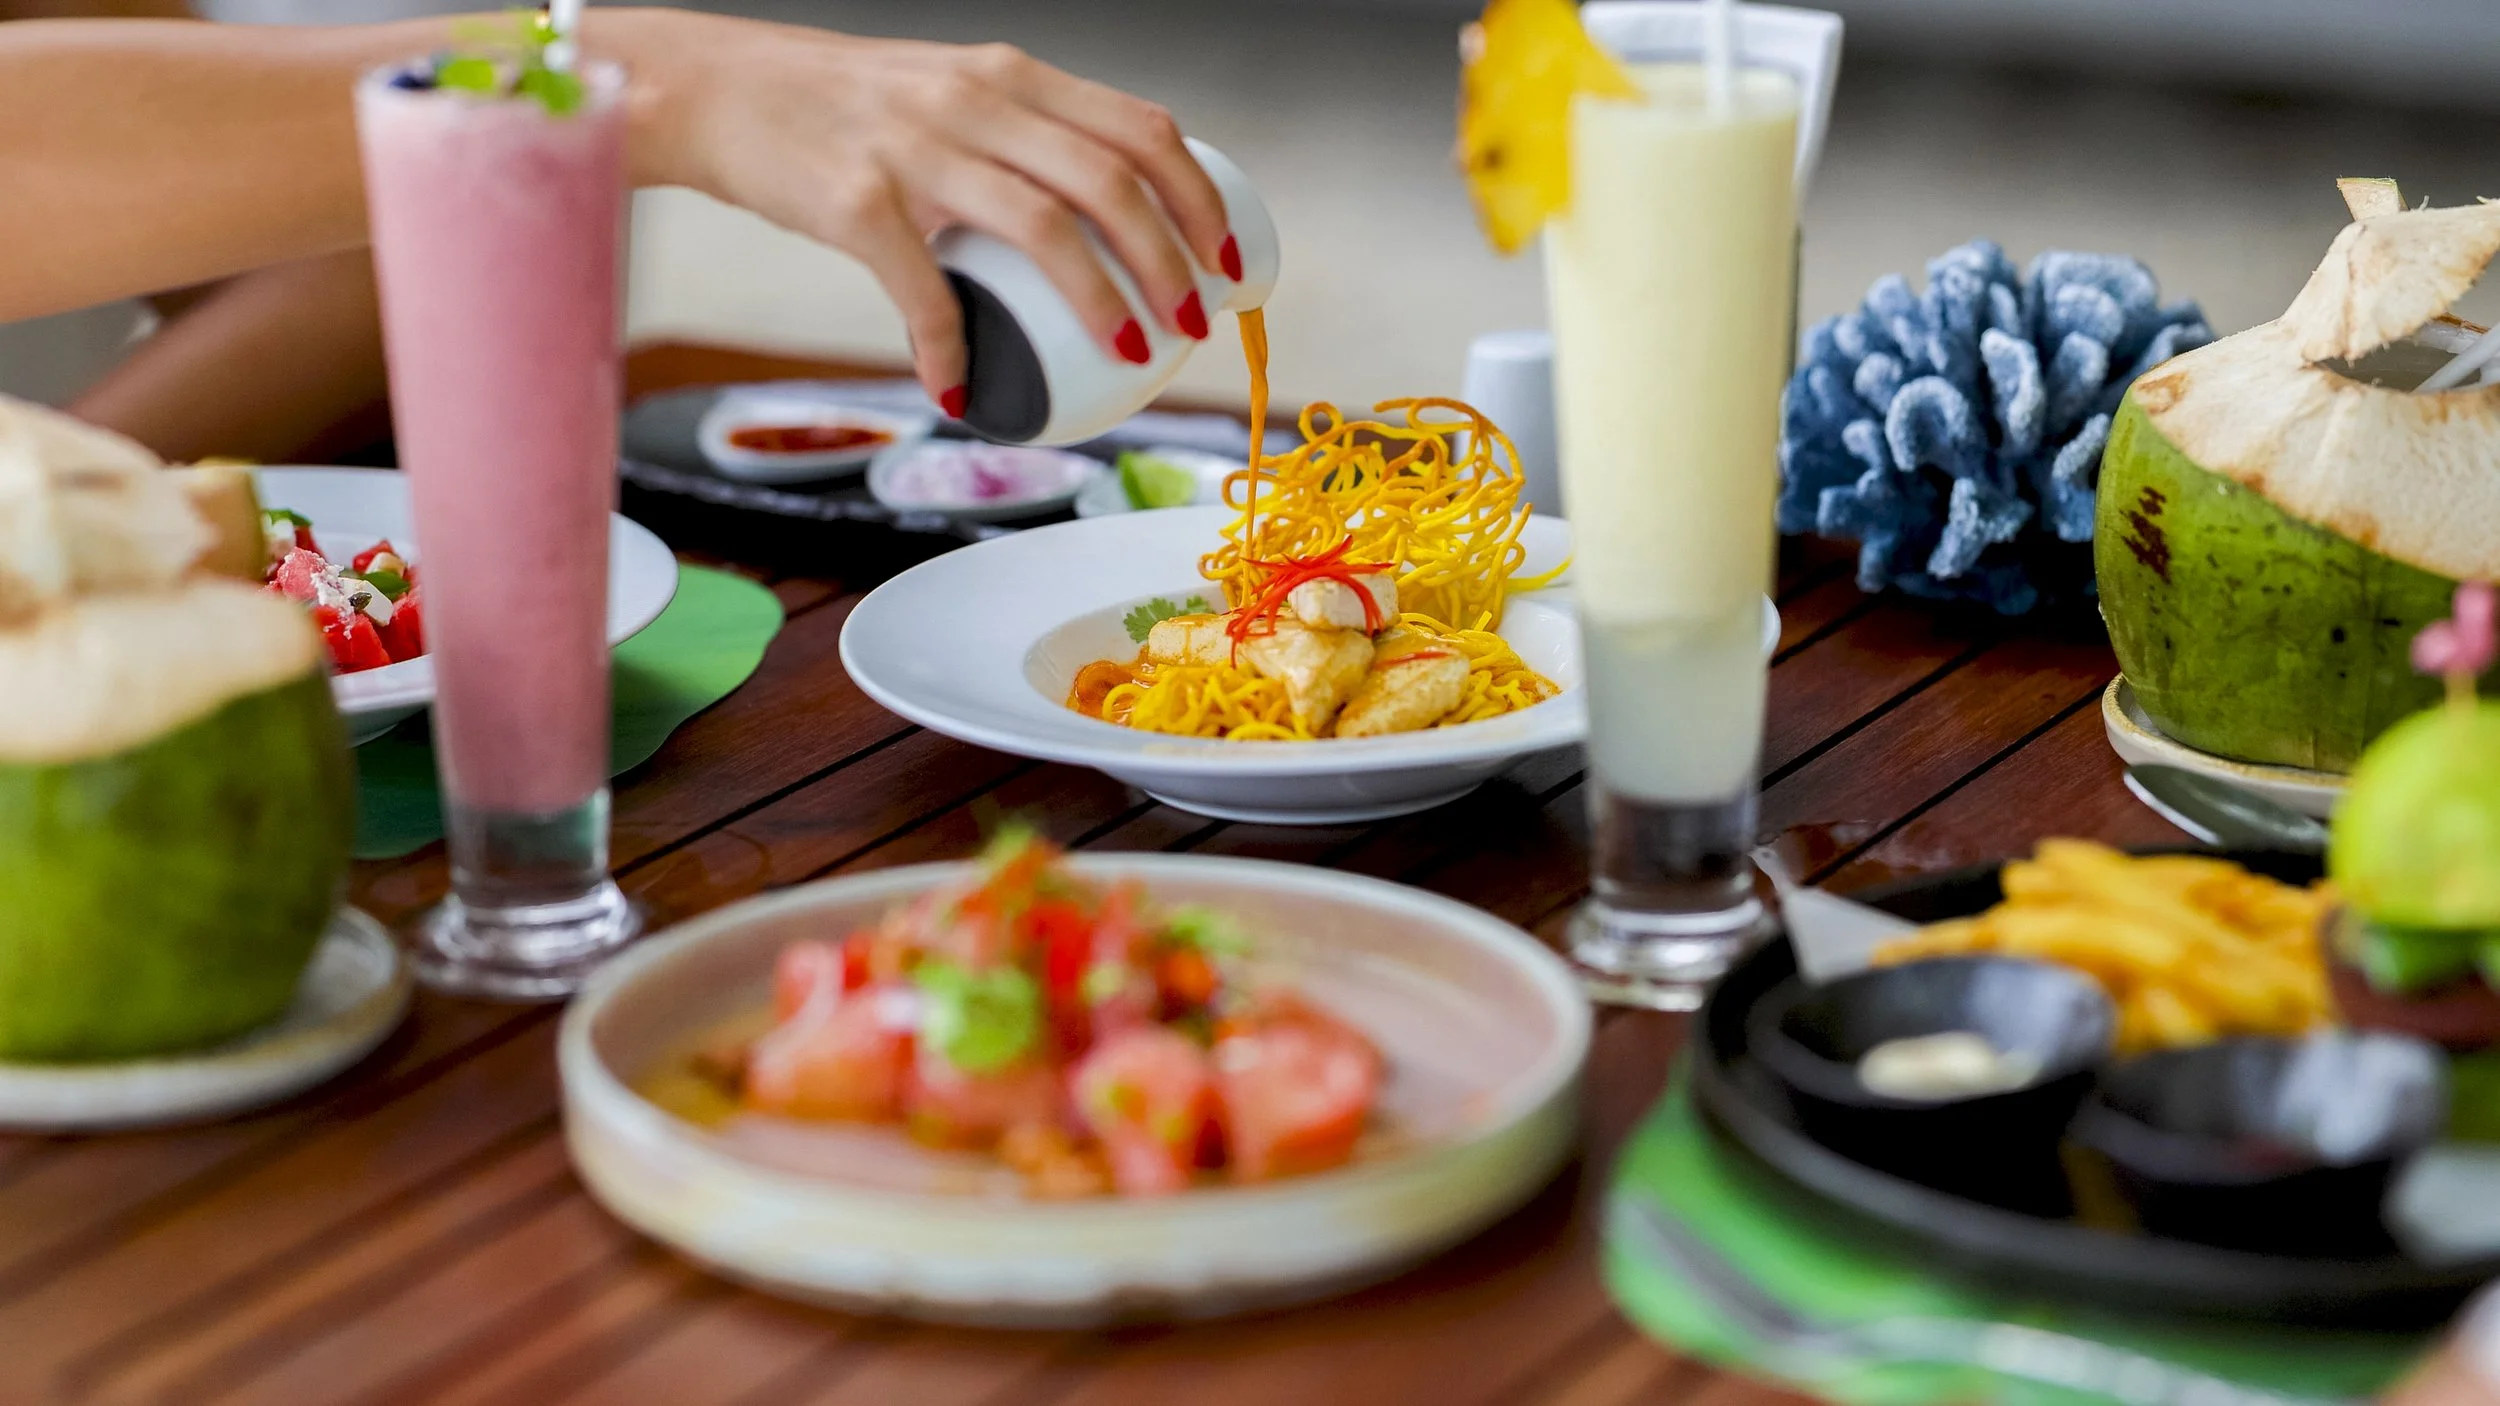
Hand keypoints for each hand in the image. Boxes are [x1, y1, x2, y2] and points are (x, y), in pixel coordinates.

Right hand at [609, 9, 1235, 406]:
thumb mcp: (944, 93)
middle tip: (1192, 320)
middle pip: (1109, 181)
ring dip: (1101, 301)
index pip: (1138, 127)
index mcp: (1007, 76)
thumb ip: (1017, 139)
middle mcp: (972, 101)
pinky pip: (923, 291)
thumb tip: (1099, 224)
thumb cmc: (838, 109)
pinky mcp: (853, 201)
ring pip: (1044, 228)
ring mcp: (914, 150)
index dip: (1199, 197)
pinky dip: (951, 348)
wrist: (716, 91)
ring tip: (1130, 352)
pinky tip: (961, 388)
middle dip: (1170, 259)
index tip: (1227, 257)